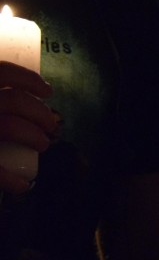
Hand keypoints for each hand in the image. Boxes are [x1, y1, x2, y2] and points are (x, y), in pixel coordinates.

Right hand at [0, 61, 55, 193]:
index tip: (47, 91)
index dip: (28, 80)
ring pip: (9, 126)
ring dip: (33, 136)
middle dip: (40, 114)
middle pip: (14, 101)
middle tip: (52, 126)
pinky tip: (23, 187)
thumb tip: (21, 95)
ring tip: (44, 144)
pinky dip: (10, 180)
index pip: (1, 71)